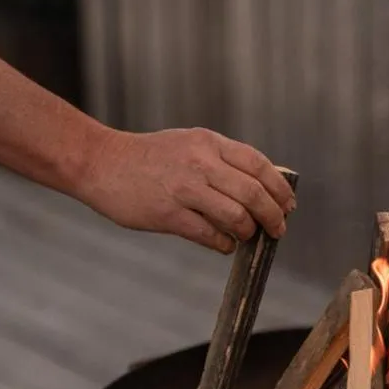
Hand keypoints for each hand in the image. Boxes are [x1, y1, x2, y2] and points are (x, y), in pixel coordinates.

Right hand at [75, 127, 295, 253]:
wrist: (100, 163)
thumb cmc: (148, 158)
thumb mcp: (189, 144)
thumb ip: (221, 161)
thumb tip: (260, 188)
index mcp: (209, 143)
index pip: (259, 165)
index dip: (280, 189)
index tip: (288, 206)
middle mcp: (200, 163)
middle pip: (254, 193)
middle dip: (273, 216)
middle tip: (277, 229)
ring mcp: (184, 189)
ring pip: (236, 216)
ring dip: (249, 231)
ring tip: (247, 236)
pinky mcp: (168, 214)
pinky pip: (210, 235)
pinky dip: (224, 244)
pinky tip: (225, 244)